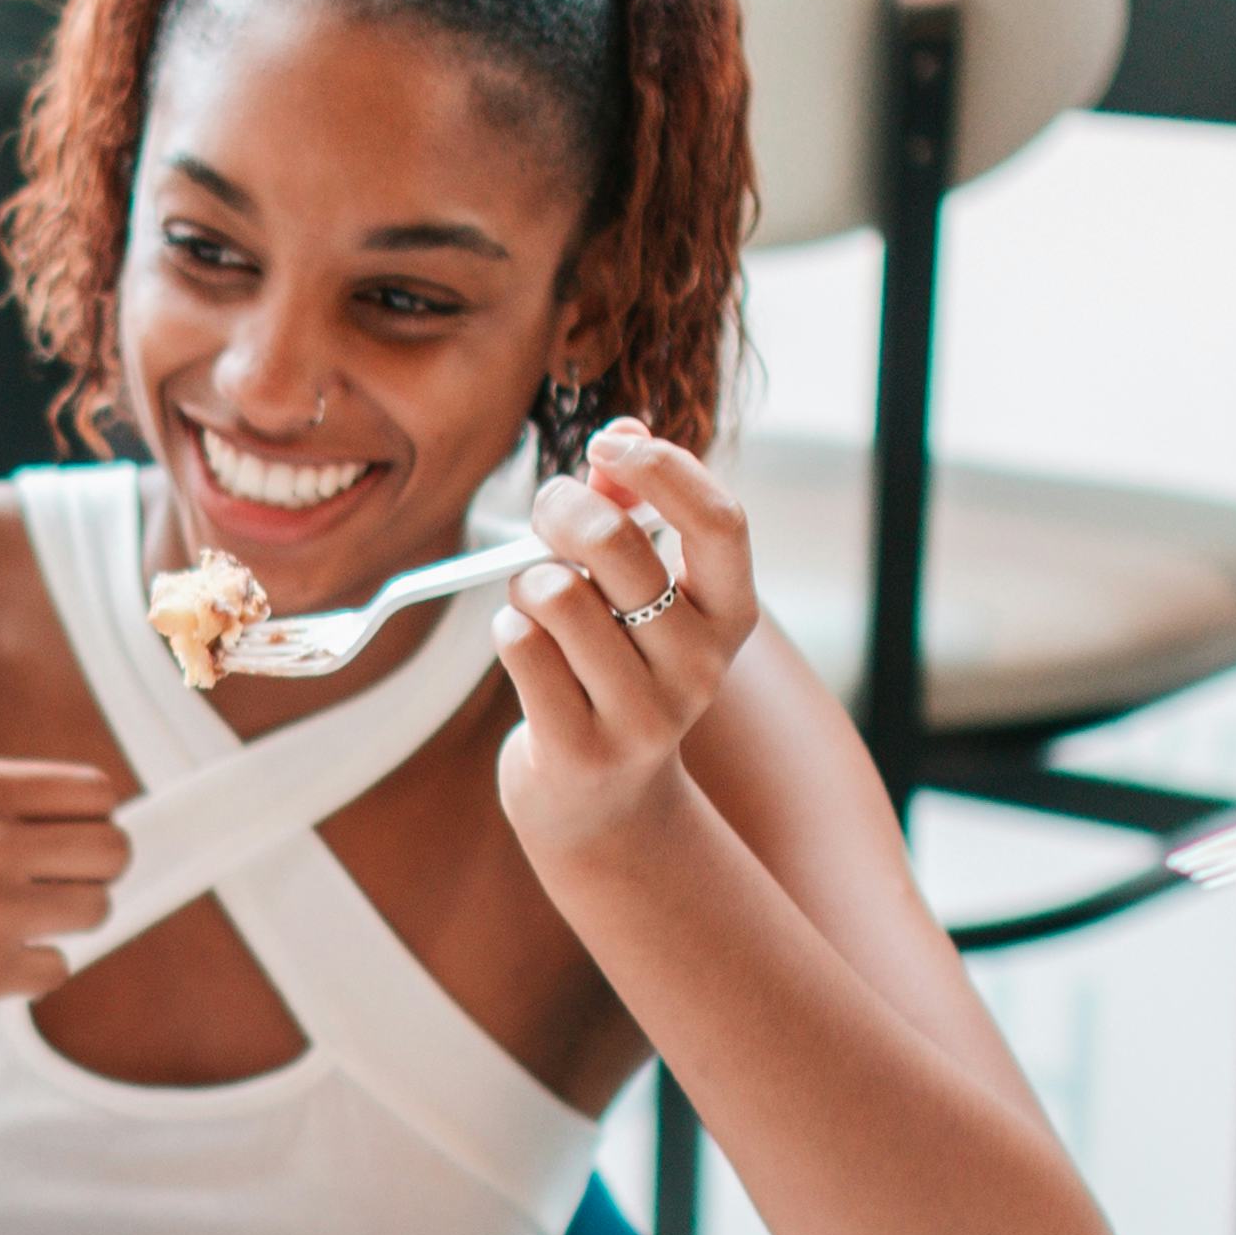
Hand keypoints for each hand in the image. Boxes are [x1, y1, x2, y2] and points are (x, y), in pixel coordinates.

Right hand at [0, 753, 135, 1028]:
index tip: (67, 845)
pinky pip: (56, 969)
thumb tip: (60, 810)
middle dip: (92, 874)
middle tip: (52, 892)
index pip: (97, 793)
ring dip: (64, 925)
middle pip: (114, 851)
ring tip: (11, 929)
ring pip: (96, 912)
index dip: (91, 821)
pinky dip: (29, 972)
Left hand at [491, 423, 762, 864]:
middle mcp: (699, 668)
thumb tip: (621, 433)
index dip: (662, 468)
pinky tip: (522, 645)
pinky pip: (520, 645)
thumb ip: (632, 508)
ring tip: (535, 600)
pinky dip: (506, 628)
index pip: (719, 521)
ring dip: (526, 580)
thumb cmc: (615, 667)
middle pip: (617, 545)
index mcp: (729, 615)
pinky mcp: (582, 750)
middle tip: (543, 513)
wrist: (599, 801)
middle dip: (560, 509)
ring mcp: (644, 715)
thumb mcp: (640, 592)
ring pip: (557, 594)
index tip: (607, 446)